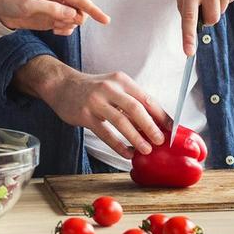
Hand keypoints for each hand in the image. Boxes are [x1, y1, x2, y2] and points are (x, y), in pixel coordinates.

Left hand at [0, 0, 110, 34]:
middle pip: (79, 11)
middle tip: (58, 24)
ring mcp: (54, 9)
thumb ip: (51, 9)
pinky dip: (63, 30)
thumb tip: (72, 14)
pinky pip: (65, 26)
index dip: (93, 10)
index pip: (79, 0)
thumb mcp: (28, 5)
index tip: (105, 20)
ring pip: (73, 20)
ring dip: (67, 26)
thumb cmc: (10, 1)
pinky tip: (54, 30)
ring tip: (52, 26)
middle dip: (75, 20)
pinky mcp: (49, 19)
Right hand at [14, 57, 168, 158]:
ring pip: (120, 121)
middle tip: (160, 141)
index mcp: (121, 80)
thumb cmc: (92, 89)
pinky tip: (126, 153)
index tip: (172, 130)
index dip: (161, 115)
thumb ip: (131, 101)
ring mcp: (95, 101)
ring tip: (145, 150)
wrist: (61, 85)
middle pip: (135, 108)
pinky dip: (117, 145)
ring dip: (135, 138)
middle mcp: (109, 88)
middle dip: (150, 127)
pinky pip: (104, 133)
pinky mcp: (84, 114)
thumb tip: (155, 124)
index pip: (146, 99)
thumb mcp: (113, 87)